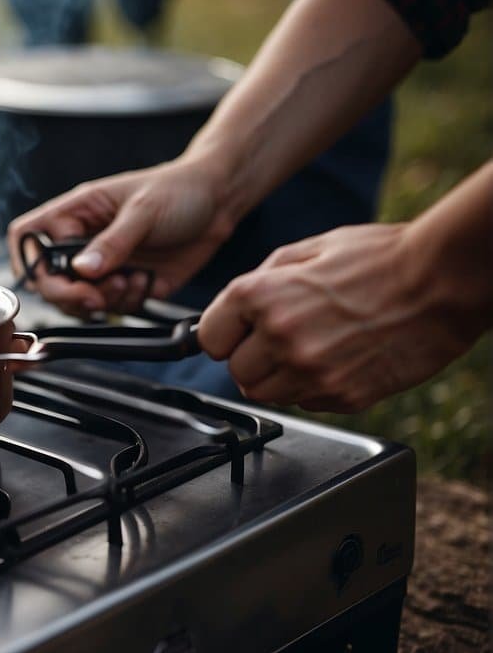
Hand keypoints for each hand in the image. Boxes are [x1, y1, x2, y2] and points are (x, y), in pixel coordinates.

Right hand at [6, 156, 235, 316]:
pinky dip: (127, 303)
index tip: (49, 279)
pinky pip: (113, 308)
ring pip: (79, 301)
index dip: (29, 262)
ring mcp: (104, 266)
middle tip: (94, 297)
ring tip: (128, 282)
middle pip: (50, 280)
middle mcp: (83, 241)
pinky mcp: (126, 284)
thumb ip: (113, 242)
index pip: (30, 240)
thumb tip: (81, 269)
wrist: (219, 202)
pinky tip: (145, 282)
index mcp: (76, 213)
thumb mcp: (143, 211)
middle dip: (70, 295)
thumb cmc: (178, 190)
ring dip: (102, 301)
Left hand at [197, 222, 479, 411]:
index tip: (237, 332)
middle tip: (282, 337)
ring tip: (312, 347)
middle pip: (236, 371)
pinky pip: (306, 403)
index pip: (208, 339)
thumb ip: (262, 280)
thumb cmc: (381, 258)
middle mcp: (279, 337)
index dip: (224, 333)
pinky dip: (313, 387)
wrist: (444, 281)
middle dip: (253, 356)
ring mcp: (311, 371)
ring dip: (279, 376)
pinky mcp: (342, 396)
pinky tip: (338, 358)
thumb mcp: (310, 250)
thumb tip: (231, 309)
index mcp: (261, 296)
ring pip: (266, 393)